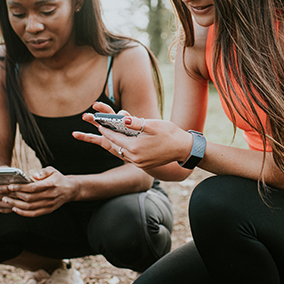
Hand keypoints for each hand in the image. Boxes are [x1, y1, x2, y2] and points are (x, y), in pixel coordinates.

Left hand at [0, 167, 77, 216]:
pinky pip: (34, 214)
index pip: (33, 187)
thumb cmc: (58, 178)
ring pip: (30, 207)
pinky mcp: (48, 210)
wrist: (70, 190)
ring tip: (6, 201)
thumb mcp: (52, 170)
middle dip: (15, 196)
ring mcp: (49, 204)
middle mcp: (50, 195)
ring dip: (16, 205)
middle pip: (29, 198)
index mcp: (51, 184)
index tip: (10, 186)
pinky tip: (15, 209)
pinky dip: (23, 213)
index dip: (20, 188)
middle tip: (5, 194)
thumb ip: (43, 172)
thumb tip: (33, 175)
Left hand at [76, 103, 191, 168]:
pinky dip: (123, 149)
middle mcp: (135, 158)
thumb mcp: (152, 125)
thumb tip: (122, 117)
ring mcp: (139, 163)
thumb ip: (135, 123)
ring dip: (115, 143)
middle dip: (108, 136)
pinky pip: (128, 156)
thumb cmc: (169, 134)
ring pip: (121, 152)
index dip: (106, 129)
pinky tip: (122, 143)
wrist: (184, 149)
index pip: (115, 138)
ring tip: (109, 134)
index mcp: (135, 148)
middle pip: (116, 146)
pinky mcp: (143, 165)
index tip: (99, 123)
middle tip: (101, 127)